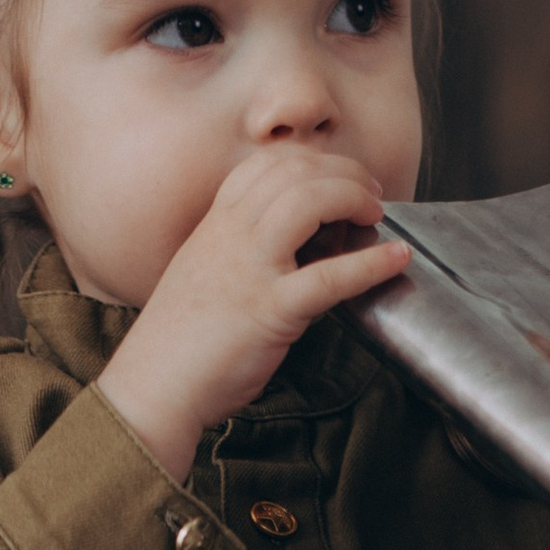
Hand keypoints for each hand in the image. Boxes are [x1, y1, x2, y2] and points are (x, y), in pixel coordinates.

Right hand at [97, 151, 408, 480]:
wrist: (152, 388)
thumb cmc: (177, 344)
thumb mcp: (204, 277)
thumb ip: (239, 254)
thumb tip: (288, 253)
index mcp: (214, 225)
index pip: (267, 163)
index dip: (312, 161)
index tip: (337, 177)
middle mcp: (231, 234)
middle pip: (296, 170)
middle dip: (344, 173)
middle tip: (370, 196)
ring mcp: (249, 269)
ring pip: (311, 202)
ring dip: (355, 199)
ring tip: (377, 216)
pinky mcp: (269, 311)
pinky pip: (329, 277)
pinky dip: (371, 264)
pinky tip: (397, 259)